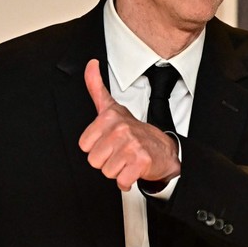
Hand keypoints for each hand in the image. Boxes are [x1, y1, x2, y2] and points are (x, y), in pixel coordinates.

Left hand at [78, 59, 180, 190]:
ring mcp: (132, 145)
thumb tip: (90, 65)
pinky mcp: (141, 161)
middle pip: (94, 160)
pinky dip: (127, 181)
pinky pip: (122, 181)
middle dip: (106, 161)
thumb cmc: (134, 131)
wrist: (163, 149)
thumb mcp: (112, 107)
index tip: (108, 142)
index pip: (84, 146)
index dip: (96, 148)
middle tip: (119, 153)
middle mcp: (120, 129)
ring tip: (126, 160)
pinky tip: (133, 170)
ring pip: (107, 171)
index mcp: (109, 117)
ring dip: (117, 171)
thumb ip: (96, 87)